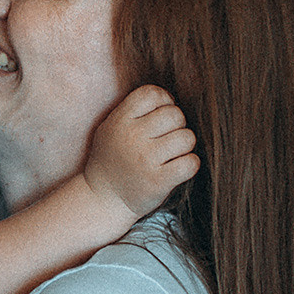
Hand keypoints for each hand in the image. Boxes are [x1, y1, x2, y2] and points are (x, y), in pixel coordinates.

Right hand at [80, 84, 199, 222]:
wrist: (102, 199)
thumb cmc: (114, 160)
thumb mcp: (111, 128)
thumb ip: (134, 110)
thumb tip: (170, 98)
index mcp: (120, 120)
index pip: (153, 94)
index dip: (164, 102)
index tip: (160, 119)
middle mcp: (132, 137)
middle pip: (175, 115)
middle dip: (177, 126)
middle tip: (167, 140)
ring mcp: (145, 160)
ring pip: (187, 138)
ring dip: (184, 147)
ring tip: (171, 155)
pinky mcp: (158, 182)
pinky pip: (191, 163)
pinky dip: (189, 165)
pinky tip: (177, 169)